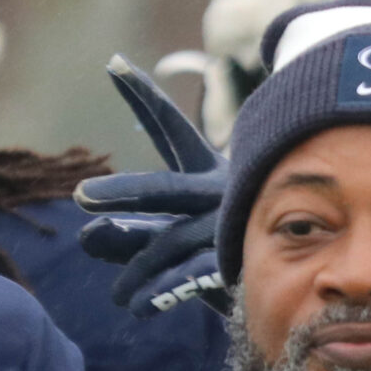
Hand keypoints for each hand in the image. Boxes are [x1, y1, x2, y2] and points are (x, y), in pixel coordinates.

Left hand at [74, 56, 231, 316]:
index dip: (143, 97)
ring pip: (169, 242)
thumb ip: (127, 237)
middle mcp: (219, 190)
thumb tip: (86, 235)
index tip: (113, 63)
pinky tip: (139, 307)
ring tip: (116, 296)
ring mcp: (229, 223)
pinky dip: (162, 293)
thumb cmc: (219, 255)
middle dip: (123, 190)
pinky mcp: (236, 260)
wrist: (288, 286)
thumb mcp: (170, 240)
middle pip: (164, 188)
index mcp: (207, 171)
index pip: (169, 128)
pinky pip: (191, 277)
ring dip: (136, 271)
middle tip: (82, 195)